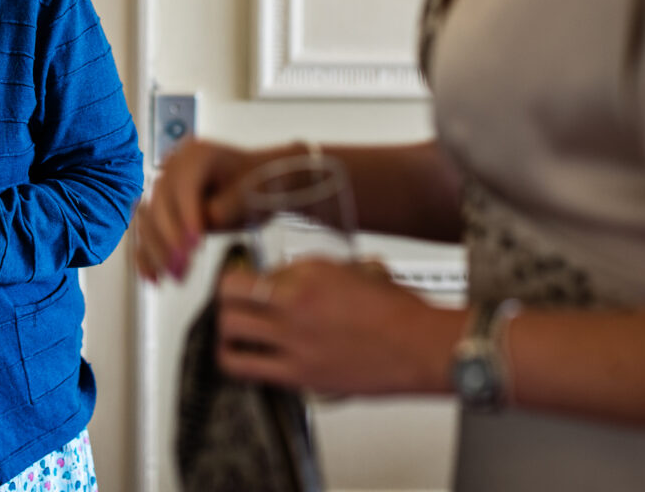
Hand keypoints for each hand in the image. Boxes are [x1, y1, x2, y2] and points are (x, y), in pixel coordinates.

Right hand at [133, 137, 272, 281]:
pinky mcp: (161, 208)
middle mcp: (173, 166)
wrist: (259, 183)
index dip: (186, 216)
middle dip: (170, 240)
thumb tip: (196, 227)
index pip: (184, 186)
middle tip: (183, 267)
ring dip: (156, 252)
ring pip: (148, 221)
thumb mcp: (250, 194)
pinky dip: (147, 254)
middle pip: (160, 204)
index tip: (194, 245)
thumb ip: (223, 209)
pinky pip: (146, 232)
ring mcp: (165, 187)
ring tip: (175, 276)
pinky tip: (153, 276)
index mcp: (196, 154)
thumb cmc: (259, 184)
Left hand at [214, 256, 457, 397]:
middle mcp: (296, 304)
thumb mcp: (352, 270)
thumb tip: (285, 276)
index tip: (241, 279)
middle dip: (224, 299)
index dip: (240, 275)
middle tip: (230, 304)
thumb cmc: (399, 311)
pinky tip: (243, 358)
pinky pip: (249, 369)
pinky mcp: (300, 375)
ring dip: (224, 330)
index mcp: (310, 274)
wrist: (420, 346)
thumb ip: (313, 272)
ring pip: (230, 333)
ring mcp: (295, 342)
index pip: (253, 270)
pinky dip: (237, 361)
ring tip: (231, 332)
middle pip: (229, 298)